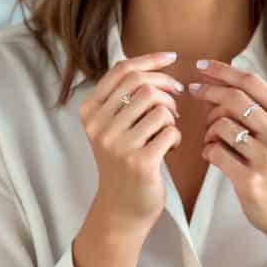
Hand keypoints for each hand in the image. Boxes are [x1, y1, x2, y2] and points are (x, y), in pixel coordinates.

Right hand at [77, 51, 184, 235]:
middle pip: (142, 85)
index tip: (172, 58)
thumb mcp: (112, 126)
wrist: (121, 208)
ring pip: (159, 107)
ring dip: (172, 116)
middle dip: (166, 89)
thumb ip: (124, 96)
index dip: (150, 60)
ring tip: (168, 131)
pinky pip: (170, 131)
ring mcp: (117, 144)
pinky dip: (177, 137)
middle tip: (175, 103)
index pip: (122, 71)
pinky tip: (170, 149)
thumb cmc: (123, 161)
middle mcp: (99, 126)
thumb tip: (157, 63)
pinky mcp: (139, 161)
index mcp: (89, 112)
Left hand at [188, 60, 266, 258]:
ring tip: (211, 137)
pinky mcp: (250, 181)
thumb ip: (266, 110)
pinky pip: (214, 152)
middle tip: (194, 93)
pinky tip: (211, 154)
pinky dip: (207, 150)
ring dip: (208, 128)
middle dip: (208, 92)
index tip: (201, 66)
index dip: (222, 71)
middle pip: (234, 98)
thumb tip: (226, 82)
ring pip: (221, 125)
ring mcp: (266, 159)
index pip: (252, 83)